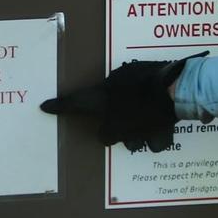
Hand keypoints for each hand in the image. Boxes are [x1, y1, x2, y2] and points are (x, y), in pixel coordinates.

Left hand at [40, 54, 203, 151]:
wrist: (172, 91)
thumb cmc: (144, 78)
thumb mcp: (124, 74)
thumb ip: (116, 85)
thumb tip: (114, 87)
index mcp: (103, 104)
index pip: (74, 104)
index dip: (59, 106)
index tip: (45, 107)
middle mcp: (115, 124)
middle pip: (104, 137)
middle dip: (108, 131)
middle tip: (115, 120)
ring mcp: (137, 134)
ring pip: (128, 143)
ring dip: (130, 136)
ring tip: (138, 126)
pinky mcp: (158, 137)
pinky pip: (154, 144)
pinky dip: (155, 139)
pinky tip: (158, 131)